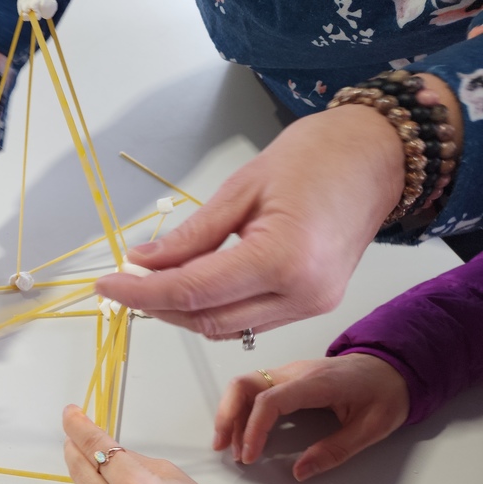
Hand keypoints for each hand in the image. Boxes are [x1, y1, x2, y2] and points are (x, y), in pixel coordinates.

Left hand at [63, 405, 224, 483]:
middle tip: (75, 438)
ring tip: (107, 480)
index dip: (78, 427)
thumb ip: (130, 461)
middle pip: (79, 470)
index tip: (70, 415)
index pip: (96, 448)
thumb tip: (102, 451)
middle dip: (74, 449)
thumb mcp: (169, 474)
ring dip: (86, 481)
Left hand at [94, 104, 404, 337]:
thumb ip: (190, 236)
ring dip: (182, 312)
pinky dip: (212, 308)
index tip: (107, 284)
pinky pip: (249, 320)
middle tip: (121, 283)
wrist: (377, 156)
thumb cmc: (317, 156)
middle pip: (208, 320)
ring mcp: (312, 304)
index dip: (143, 292)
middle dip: (157, 306)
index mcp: (285, 260)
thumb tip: (142, 262)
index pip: (194, 292)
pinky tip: (188, 285)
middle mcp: (302, 294)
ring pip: (227, 327)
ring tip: (149, 284)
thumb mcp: (240, 189)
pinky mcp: (313, 304)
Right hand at [213, 354, 409, 480]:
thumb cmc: (385, 394)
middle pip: (244, 384)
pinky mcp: (285, 377)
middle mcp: (295, 372)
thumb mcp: (371, 428)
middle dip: (226, 416)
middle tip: (224, 448)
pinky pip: (253, 388)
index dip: (253, 429)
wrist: (392, 366)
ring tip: (228, 445)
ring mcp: (288, 372)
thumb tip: (299, 472)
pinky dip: (239, 409)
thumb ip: (335, 451)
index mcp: (317, 383)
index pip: (270, 400)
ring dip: (229, 413)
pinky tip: (241, 431)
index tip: (250, 456)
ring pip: (243, 384)